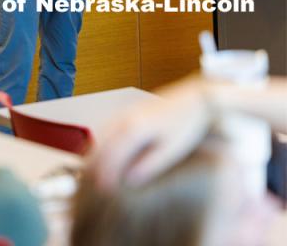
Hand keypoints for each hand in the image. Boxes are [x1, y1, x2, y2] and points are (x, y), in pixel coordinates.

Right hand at [91, 75, 211, 190]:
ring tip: (95, 172)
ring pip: (100, 134)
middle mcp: (124, 118)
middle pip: (100, 145)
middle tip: (96, 185)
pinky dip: (100, 141)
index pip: (111, 155)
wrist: (193, 99)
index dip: (105, 174)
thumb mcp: (171, 150)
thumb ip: (149, 166)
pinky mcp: (127, 110)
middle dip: (95, 166)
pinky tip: (102, 152)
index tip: (105, 190)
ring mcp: (124, 112)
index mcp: (134, 128)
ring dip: (94, 153)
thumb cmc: (186, 124)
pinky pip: (105, 126)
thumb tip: (129, 180)